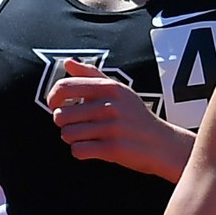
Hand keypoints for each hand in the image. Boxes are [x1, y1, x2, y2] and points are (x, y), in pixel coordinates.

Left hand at [45, 60, 189, 177]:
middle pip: (60, 115)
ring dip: (72, 139)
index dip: (52, 98)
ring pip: (67, 134)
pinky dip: (80, 152)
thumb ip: (92, 74)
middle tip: (77, 126)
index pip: (64, 87)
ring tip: (87, 137)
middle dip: (64, 123)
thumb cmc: (136, 116)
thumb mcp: (119, 90)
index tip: (56, 106)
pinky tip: (92, 149)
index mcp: (108, 87)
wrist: (163, 144)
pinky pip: (78, 151)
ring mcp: (111, 127)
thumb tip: (68, 62)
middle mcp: (109, 105)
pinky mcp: (113, 148)